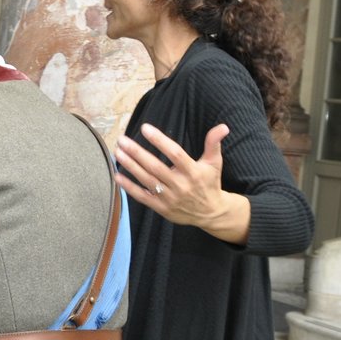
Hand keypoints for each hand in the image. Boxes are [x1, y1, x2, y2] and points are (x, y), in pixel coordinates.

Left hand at [114, 123, 249, 243]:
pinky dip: (129, 187)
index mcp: (193, 172)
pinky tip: (117, 175)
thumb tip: (223, 126)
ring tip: (118, 152)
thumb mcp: (214, 163)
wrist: (210, 213)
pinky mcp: (161, 208)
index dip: (159, 140)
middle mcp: (180, 185)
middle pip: (155, 167)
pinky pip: (142, 197)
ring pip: (146, 180)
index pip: (174, 153)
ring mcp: (169, 198)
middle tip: (122, 140)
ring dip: (130, 166)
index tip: (145, 128)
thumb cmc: (210, 183)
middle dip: (137, 152)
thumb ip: (214, 144)